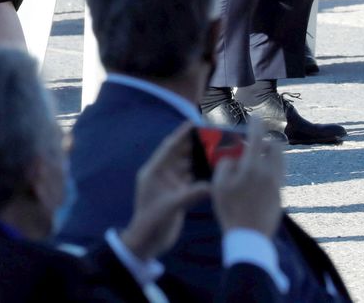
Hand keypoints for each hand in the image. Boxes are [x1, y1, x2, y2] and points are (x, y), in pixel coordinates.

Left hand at [120, 122, 212, 261]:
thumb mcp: (171, 207)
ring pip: (186, 166)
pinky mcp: (177, 195)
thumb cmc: (152, 222)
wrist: (147, 241)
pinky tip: (214, 171)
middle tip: (211, 134)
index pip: (169, 148)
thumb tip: (212, 186)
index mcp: (154, 171)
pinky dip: (201, 175)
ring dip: (199, 159)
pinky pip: (190, 180)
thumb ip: (191, 195)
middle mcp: (162, 175)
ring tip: (216, 150)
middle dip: (193, 144)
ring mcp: (169, 185)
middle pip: (179, 154)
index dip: (181, 134)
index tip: (193, 122)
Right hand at [210, 116, 283, 236]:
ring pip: (280, 161)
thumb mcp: (219, 186)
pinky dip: (270, 169)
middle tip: (255, 143)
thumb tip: (233, 159)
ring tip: (258, 158)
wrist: (250, 237)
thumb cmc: (230, 210)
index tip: (255, 116)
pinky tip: (258, 177)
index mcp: (252, 167)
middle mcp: (268, 173)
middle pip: (276, 147)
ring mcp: (277, 185)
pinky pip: (278, 175)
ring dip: (271, 154)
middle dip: (267, 140)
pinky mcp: (280, 196)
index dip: (256, 124)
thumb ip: (225, 166)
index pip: (257, 138)